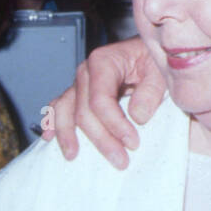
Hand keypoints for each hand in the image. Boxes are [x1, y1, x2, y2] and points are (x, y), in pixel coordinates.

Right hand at [45, 37, 164, 168]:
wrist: (149, 50)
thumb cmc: (154, 58)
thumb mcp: (160, 70)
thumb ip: (151, 91)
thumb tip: (137, 116)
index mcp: (103, 62)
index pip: (100, 100)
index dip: (114, 125)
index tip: (133, 143)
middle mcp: (86, 72)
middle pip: (83, 111)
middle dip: (101, 139)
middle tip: (121, 161)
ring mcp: (80, 82)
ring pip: (65, 111)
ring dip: (68, 135)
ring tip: (73, 156)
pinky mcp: (80, 91)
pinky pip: (60, 106)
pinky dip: (54, 121)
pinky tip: (49, 136)